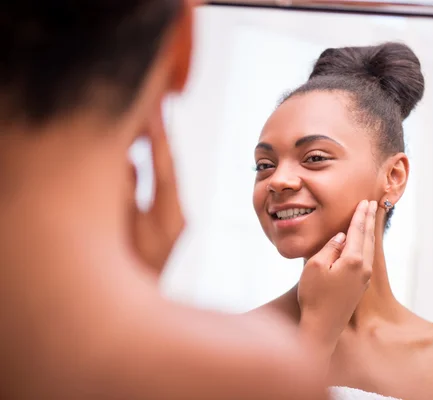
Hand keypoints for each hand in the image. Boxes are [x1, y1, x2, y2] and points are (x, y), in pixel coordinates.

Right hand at [129, 105, 184, 273]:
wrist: (145, 307)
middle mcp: (177, 212)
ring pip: (162, 175)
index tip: (156, 105)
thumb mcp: (125, 231)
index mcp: (171, 213)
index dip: (159, 134)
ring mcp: (173, 218)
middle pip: (166, 166)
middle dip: (157, 137)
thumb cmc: (132, 270)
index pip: (165, 164)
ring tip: (146, 122)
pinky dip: (147, 170)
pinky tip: (139, 155)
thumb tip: (128, 160)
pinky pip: (157, 188)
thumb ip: (125, 195)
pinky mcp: (167, 223)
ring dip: (151, 151)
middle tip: (152, 105)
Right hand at [297, 200, 376, 354]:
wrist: (322, 328)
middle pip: (367, 237)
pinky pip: (367, 258)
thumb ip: (329, 248)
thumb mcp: (315, 266)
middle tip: (373, 204)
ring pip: (369, 248)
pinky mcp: (360, 287)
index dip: (360, 215)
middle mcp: (363, 268)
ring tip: (371, 218)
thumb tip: (341, 237)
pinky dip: (367, 244)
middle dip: (369, 219)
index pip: (357, 231)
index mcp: (352, 260)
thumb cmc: (313, 297)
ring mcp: (363, 279)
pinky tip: (364, 243)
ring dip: (370, 231)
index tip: (365, 201)